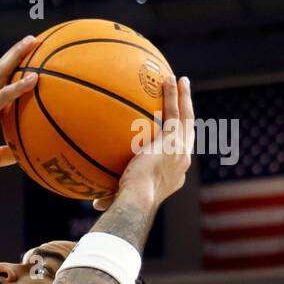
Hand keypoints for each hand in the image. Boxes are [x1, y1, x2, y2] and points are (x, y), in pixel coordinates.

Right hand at [0, 34, 38, 182]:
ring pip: (1, 73)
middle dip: (15, 53)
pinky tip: (34, 78)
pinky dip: (20, 85)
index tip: (26, 57)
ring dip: (17, 56)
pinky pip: (4, 95)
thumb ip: (1, 154)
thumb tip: (17, 155)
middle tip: (32, 40)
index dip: (10, 68)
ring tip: (33, 42)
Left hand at [95, 76, 193, 210]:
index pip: (178, 152)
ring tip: (180, 80)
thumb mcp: (121, 197)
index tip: (172, 129)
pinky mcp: (173, 140)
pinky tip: (169, 79)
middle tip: (184, 97)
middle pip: (188, 131)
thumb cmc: (125, 204)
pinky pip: (174, 112)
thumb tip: (95, 202)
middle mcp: (182, 161)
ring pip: (186, 117)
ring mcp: (180, 150)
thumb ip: (111, 195)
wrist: (137, 200)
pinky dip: (173, 95)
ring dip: (184, 97)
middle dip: (186, 112)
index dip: (178, 140)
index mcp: (174, 174)